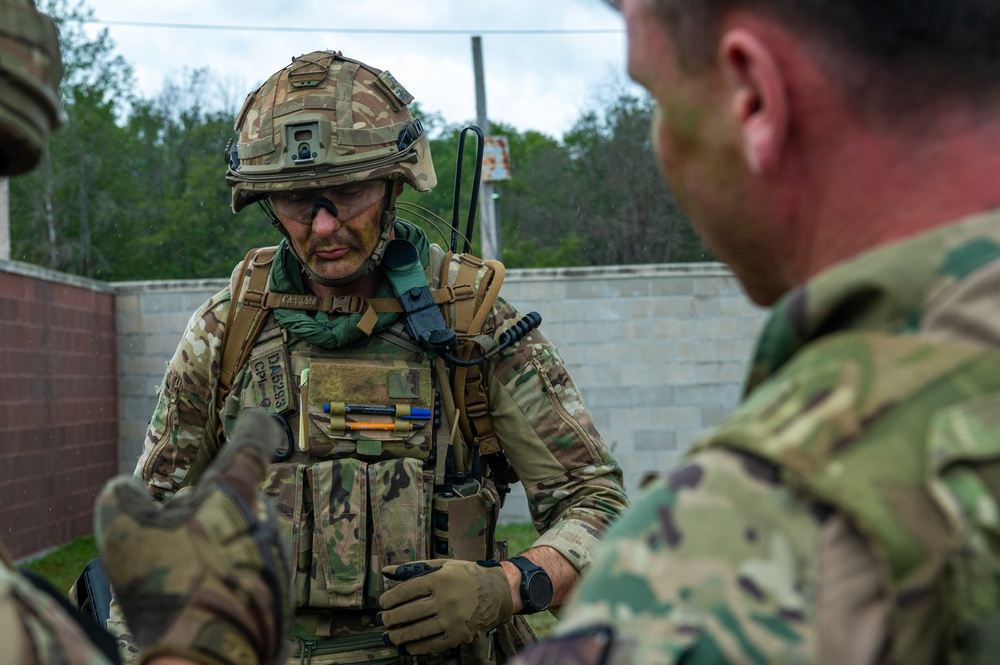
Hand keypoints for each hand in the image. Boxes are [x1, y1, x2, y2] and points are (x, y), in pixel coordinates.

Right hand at [95, 409, 290, 664]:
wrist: (205, 657)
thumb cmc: (167, 588)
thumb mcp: (123, 535)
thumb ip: (121, 500)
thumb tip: (126, 487)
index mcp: (234, 493)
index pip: (250, 445)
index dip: (252, 425)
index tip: (256, 415)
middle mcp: (265, 519)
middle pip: (237, 501)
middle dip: (209, 514)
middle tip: (176, 540)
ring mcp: (276, 556)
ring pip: (242, 538)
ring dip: (217, 550)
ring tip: (185, 582)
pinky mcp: (279, 592)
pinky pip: (250, 573)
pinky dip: (227, 581)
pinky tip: (201, 603)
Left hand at [378, 559, 513, 654]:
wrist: (497, 591)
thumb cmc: (466, 575)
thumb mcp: (442, 565)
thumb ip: (414, 568)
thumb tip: (386, 571)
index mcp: (439, 579)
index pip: (406, 591)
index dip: (390, 599)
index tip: (382, 603)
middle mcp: (445, 599)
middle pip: (409, 613)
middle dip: (390, 619)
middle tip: (382, 620)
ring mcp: (452, 620)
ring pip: (418, 631)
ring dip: (399, 636)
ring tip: (389, 636)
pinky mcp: (459, 635)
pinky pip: (432, 644)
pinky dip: (416, 647)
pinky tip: (406, 646)